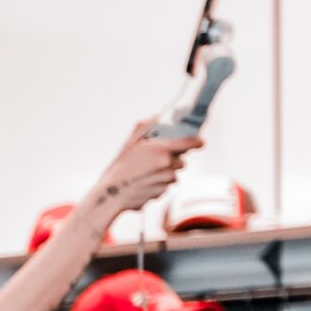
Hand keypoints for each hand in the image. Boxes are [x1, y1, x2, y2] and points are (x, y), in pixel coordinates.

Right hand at [85, 121, 203, 217]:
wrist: (111, 194)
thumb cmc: (120, 167)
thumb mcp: (130, 142)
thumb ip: (144, 126)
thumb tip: (155, 117)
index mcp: (162, 150)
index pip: (190, 143)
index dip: (197, 141)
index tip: (200, 142)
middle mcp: (167, 165)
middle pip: (181, 161)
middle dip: (172, 160)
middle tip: (155, 160)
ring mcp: (165, 181)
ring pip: (173, 175)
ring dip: (164, 174)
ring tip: (146, 174)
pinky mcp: (162, 193)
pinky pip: (166, 187)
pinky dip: (158, 185)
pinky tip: (144, 184)